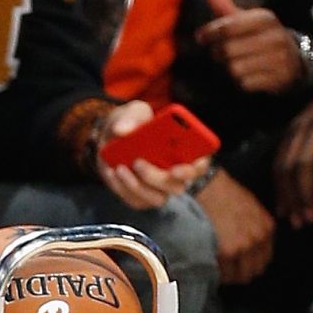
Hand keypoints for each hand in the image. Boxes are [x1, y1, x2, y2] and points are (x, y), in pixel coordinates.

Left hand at [94, 99, 211, 209]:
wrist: (111, 138)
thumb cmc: (134, 124)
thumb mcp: (134, 112)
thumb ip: (132, 116)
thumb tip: (122, 130)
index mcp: (185, 152)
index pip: (201, 164)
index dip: (197, 167)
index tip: (182, 164)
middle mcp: (176, 174)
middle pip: (178, 185)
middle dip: (158, 177)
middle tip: (138, 162)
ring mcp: (160, 189)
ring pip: (157, 198)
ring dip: (137, 185)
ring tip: (120, 167)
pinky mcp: (141, 198)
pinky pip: (136, 200)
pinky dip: (121, 187)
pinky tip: (112, 172)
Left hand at [195, 0, 302, 93]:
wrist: (294, 61)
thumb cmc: (260, 37)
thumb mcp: (246, 20)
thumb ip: (226, 8)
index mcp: (265, 19)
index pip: (228, 27)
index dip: (210, 33)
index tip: (201, 37)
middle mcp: (274, 37)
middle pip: (228, 50)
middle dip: (218, 53)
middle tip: (219, 53)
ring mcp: (279, 59)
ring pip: (235, 68)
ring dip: (230, 69)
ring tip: (236, 63)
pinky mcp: (278, 78)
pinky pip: (246, 83)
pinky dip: (242, 82)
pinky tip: (248, 75)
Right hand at [198, 168, 274, 282]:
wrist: (205, 187)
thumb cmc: (222, 193)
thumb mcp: (250, 208)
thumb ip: (255, 229)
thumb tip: (250, 247)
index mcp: (266, 228)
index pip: (264, 260)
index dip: (250, 264)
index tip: (240, 265)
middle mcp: (258, 240)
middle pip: (254, 271)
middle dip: (240, 273)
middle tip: (227, 269)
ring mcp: (243, 247)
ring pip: (239, 276)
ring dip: (228, 275)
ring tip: (217, 268)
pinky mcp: (227, 252)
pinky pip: (224, 273)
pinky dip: (217, 272)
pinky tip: (210, 263)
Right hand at [273, 92, 312, 228]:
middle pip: (303, 160)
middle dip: (304, 192)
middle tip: (310, 218)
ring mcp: (297, 127)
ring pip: (285, 163)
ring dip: (288, 194)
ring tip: (296, 220)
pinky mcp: (287, 134)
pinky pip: (277, 162)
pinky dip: (278, 188)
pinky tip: (283, 209)